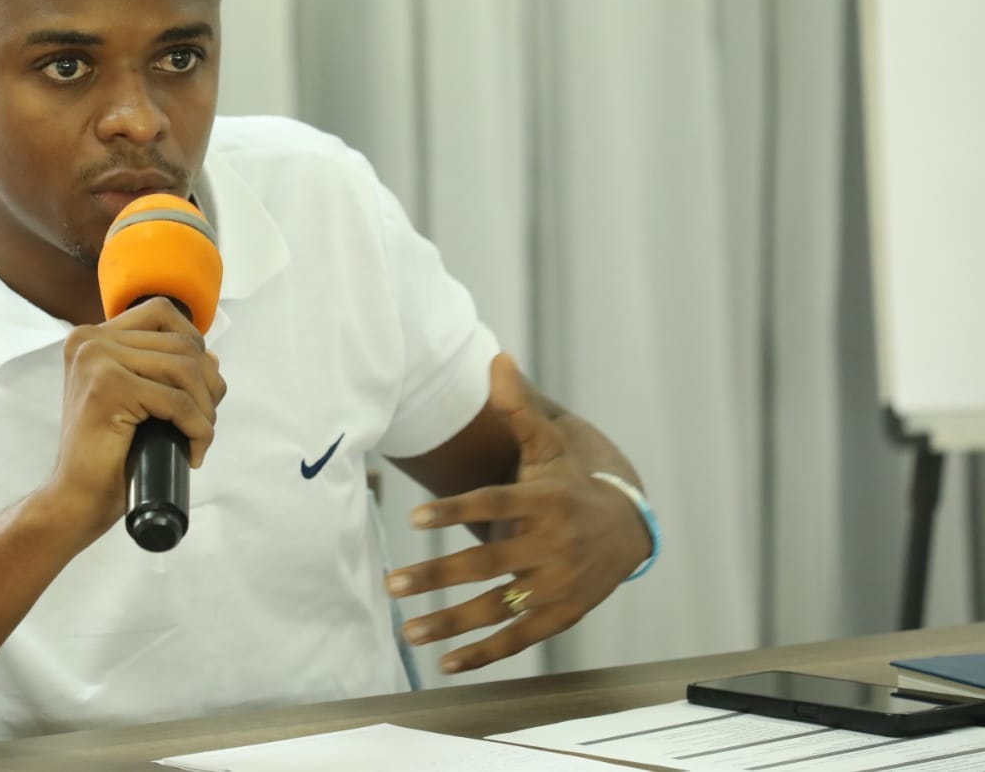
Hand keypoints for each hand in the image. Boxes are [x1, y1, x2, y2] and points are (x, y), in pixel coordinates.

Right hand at [46, 297, 227, 543]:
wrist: (76, 499)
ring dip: (206, 408)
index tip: (197, 387)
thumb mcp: (136, 399)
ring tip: (199, 437)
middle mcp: (89, 341)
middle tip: (203, 421)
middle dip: (208, 384)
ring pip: (185, 369)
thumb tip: (211, 357)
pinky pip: (178, 401)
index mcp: (90, 338)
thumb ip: (163, 370)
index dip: (193, 344)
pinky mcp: (108, 387)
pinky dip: (199, 429)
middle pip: (181, 342)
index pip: (161, 313)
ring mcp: (96, 361)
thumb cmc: (108, 454)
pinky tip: (193, 451)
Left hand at [385, 403, 650, 672]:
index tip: (412, 519)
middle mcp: (552, 545)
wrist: (629, 527)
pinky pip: (519, 639)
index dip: (454, 511)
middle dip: (436, 577)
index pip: (493, 505)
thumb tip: (498, 358)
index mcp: (543, 501)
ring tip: (407, 630)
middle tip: (391, 584)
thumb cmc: (571, 482)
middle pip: (486, 563)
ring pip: (498, 608)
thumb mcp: (550, 446)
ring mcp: (557, 585)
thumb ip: (519, 410)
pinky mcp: (561, 615)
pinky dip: (484, 654)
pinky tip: (445, 663)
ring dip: (451, 623)